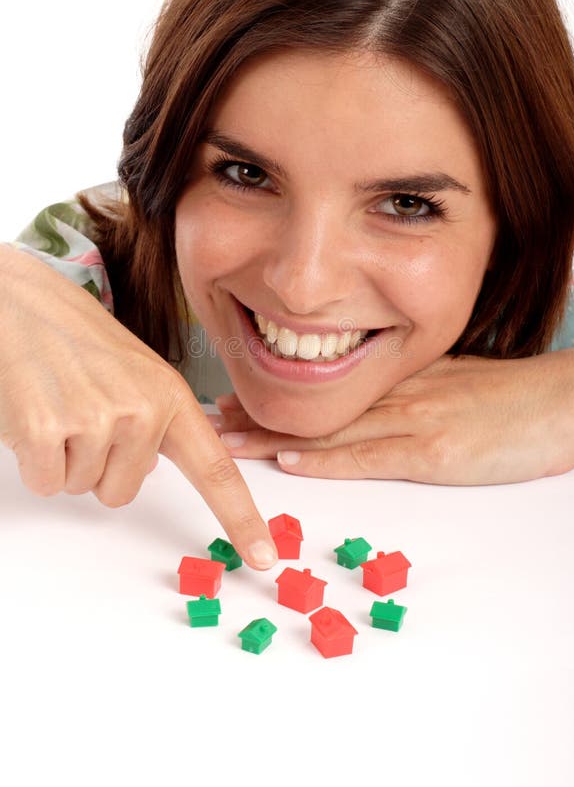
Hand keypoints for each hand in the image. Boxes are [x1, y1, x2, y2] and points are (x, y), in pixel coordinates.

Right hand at [0, 244, 276, 568]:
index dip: (240, 516)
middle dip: (94, 465)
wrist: (18, 305)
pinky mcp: (50, 429)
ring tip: (57, 405)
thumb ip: (155, 421)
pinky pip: (47, 483)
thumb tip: (148, 469)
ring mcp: (98, 419)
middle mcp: (143, 410)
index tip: (262, 557)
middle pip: (120, 492)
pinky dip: (34, 460)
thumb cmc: (75, 340)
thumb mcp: (134, 374)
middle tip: (78, 411)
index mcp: (171, 397)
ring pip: (82, 489)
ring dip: (64, 458)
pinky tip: (34, 414)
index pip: (216, 468)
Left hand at [211, 347, 573, 483]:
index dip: (276, 393)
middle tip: (209, 417)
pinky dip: (327, 459)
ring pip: (329, 427)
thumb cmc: (513, 399)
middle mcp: (396, 393)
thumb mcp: (454, 385)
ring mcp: (412, 419)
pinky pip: (369, 454)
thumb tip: (372, 406)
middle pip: (315, 404)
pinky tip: (291, 461)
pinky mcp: (432, 450)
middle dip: (258, 413)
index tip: (236, 396)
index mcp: (399, 379)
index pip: (325, 385)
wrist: (560, 402)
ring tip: (226, 440)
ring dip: (273, 436)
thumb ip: (410, 394)